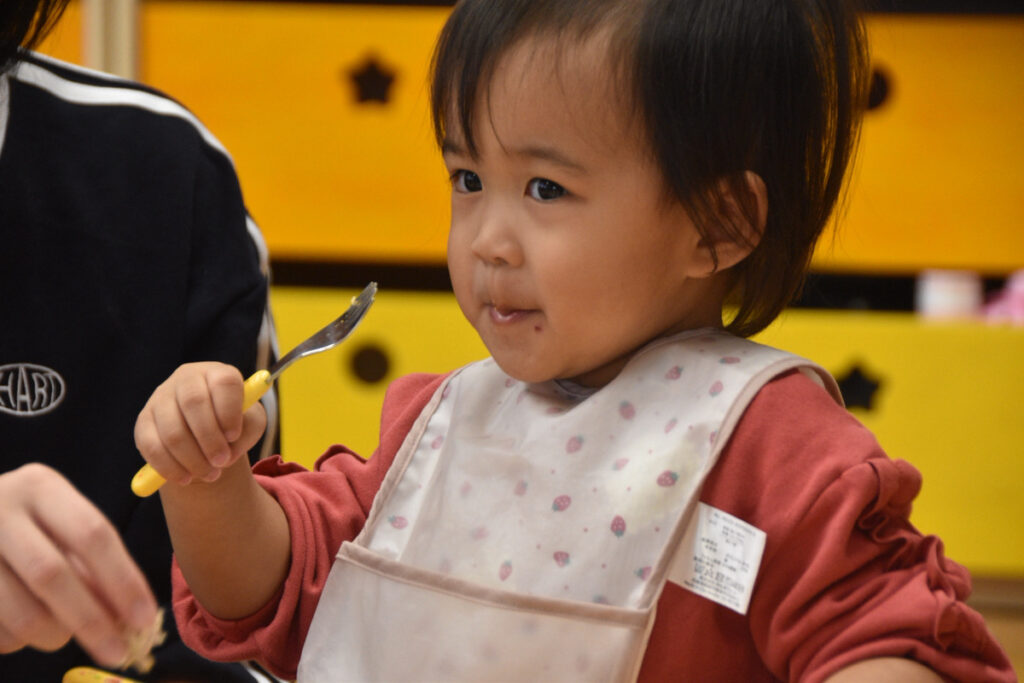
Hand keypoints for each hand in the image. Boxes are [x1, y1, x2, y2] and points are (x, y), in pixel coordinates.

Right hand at [0, 464, 158, 666]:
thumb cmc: (26, 528)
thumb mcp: (60, 528)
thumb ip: (93, 565)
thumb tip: (130, 618)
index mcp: (41, 487)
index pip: (93, 534)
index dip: (123, 580)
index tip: (145, 619)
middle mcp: (0, 508)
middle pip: (53, 574)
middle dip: (92, 621)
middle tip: (119, 653)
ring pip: (20, 610)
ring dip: (54, 634)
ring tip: (63, 636)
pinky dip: (19, 640)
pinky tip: (24, 630)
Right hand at [134, 362, 266, 486]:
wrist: (203, 431)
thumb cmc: (232, 422)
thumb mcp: (250, 424)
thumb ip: (248, 431)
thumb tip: (228, 451)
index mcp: (217, 373)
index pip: (224, 383)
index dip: (229, 411)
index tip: (234, 435)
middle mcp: (186, 378)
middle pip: (194, 403)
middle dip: (210, 439)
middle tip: (222, 462)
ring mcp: (160, 397)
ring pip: (172, 430)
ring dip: (192, 459)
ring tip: (210, 475)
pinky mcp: (143, 421)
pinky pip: (151, 447)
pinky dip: (170, 467)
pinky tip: (186, 478)